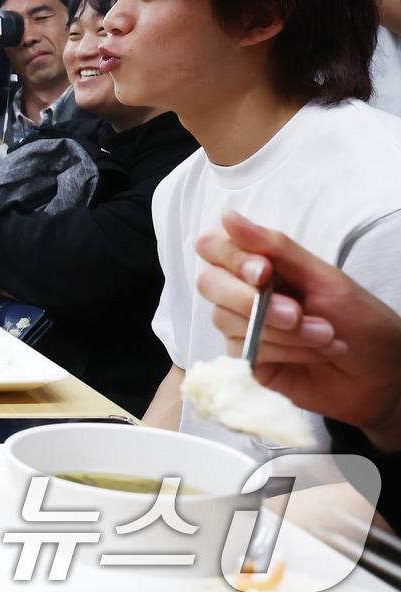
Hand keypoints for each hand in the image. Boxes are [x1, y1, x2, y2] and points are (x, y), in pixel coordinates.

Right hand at [195, 210, 400, 449]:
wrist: (383, 374)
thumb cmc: (360, 320)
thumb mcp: (324, 278)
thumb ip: (275, 247)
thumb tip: (228, 217)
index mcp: (260, 264)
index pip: (213, 246)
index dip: (231, 258)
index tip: (263, 273)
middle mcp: (243, 293)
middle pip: (208, 283)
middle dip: (253, 301)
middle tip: (297, 314)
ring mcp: (242, 327)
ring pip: (228, 321)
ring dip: (283, 332)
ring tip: (325, 336)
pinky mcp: (247, 361)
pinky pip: (243, 351)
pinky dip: (283, 352)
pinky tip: (314, 354)